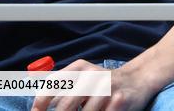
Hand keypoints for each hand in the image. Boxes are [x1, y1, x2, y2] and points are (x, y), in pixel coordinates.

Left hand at [32, 59, 161, 110]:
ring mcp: (107, 87)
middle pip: (65, 104)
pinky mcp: (120, 99)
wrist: (138, 79)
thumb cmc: (104, 84)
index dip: (41, 103)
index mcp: (80, 68)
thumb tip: (35, 98)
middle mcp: (93, 75)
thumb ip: (61, 85)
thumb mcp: (83, 77)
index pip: (53, 84)